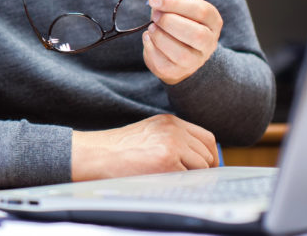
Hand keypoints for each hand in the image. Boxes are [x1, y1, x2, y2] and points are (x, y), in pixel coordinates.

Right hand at [71, 114, 218, 180]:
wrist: (97, 155)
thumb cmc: (118, 150)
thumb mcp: (149, 134)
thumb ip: (173, 140)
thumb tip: (198, 160)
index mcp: (169, 121)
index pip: (206, 138)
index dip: (208, 156)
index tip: (205, 168)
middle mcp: (174, 129)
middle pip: (207, 152)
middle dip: (203, 169)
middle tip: (191, 180)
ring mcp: (172, 143)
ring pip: (202, 166)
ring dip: (192, 177)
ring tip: (171, 180)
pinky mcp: (168, 160)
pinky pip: (191, 178)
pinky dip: (183, 184)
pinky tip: (165, 182)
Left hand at [143, 0, 222, 84]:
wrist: (178, 46)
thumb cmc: (180, 17)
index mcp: (213, 20)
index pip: (200, 11)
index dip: (174, 3)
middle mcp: (210, 42)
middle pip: (195, 34)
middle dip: (168, 21)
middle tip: (154, 15)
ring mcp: (196, 60)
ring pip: (180, 52)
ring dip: (159, 36)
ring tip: (152, 27)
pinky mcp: (178, 71)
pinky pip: (163, 62)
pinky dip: (151, 48)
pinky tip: (150, 39)